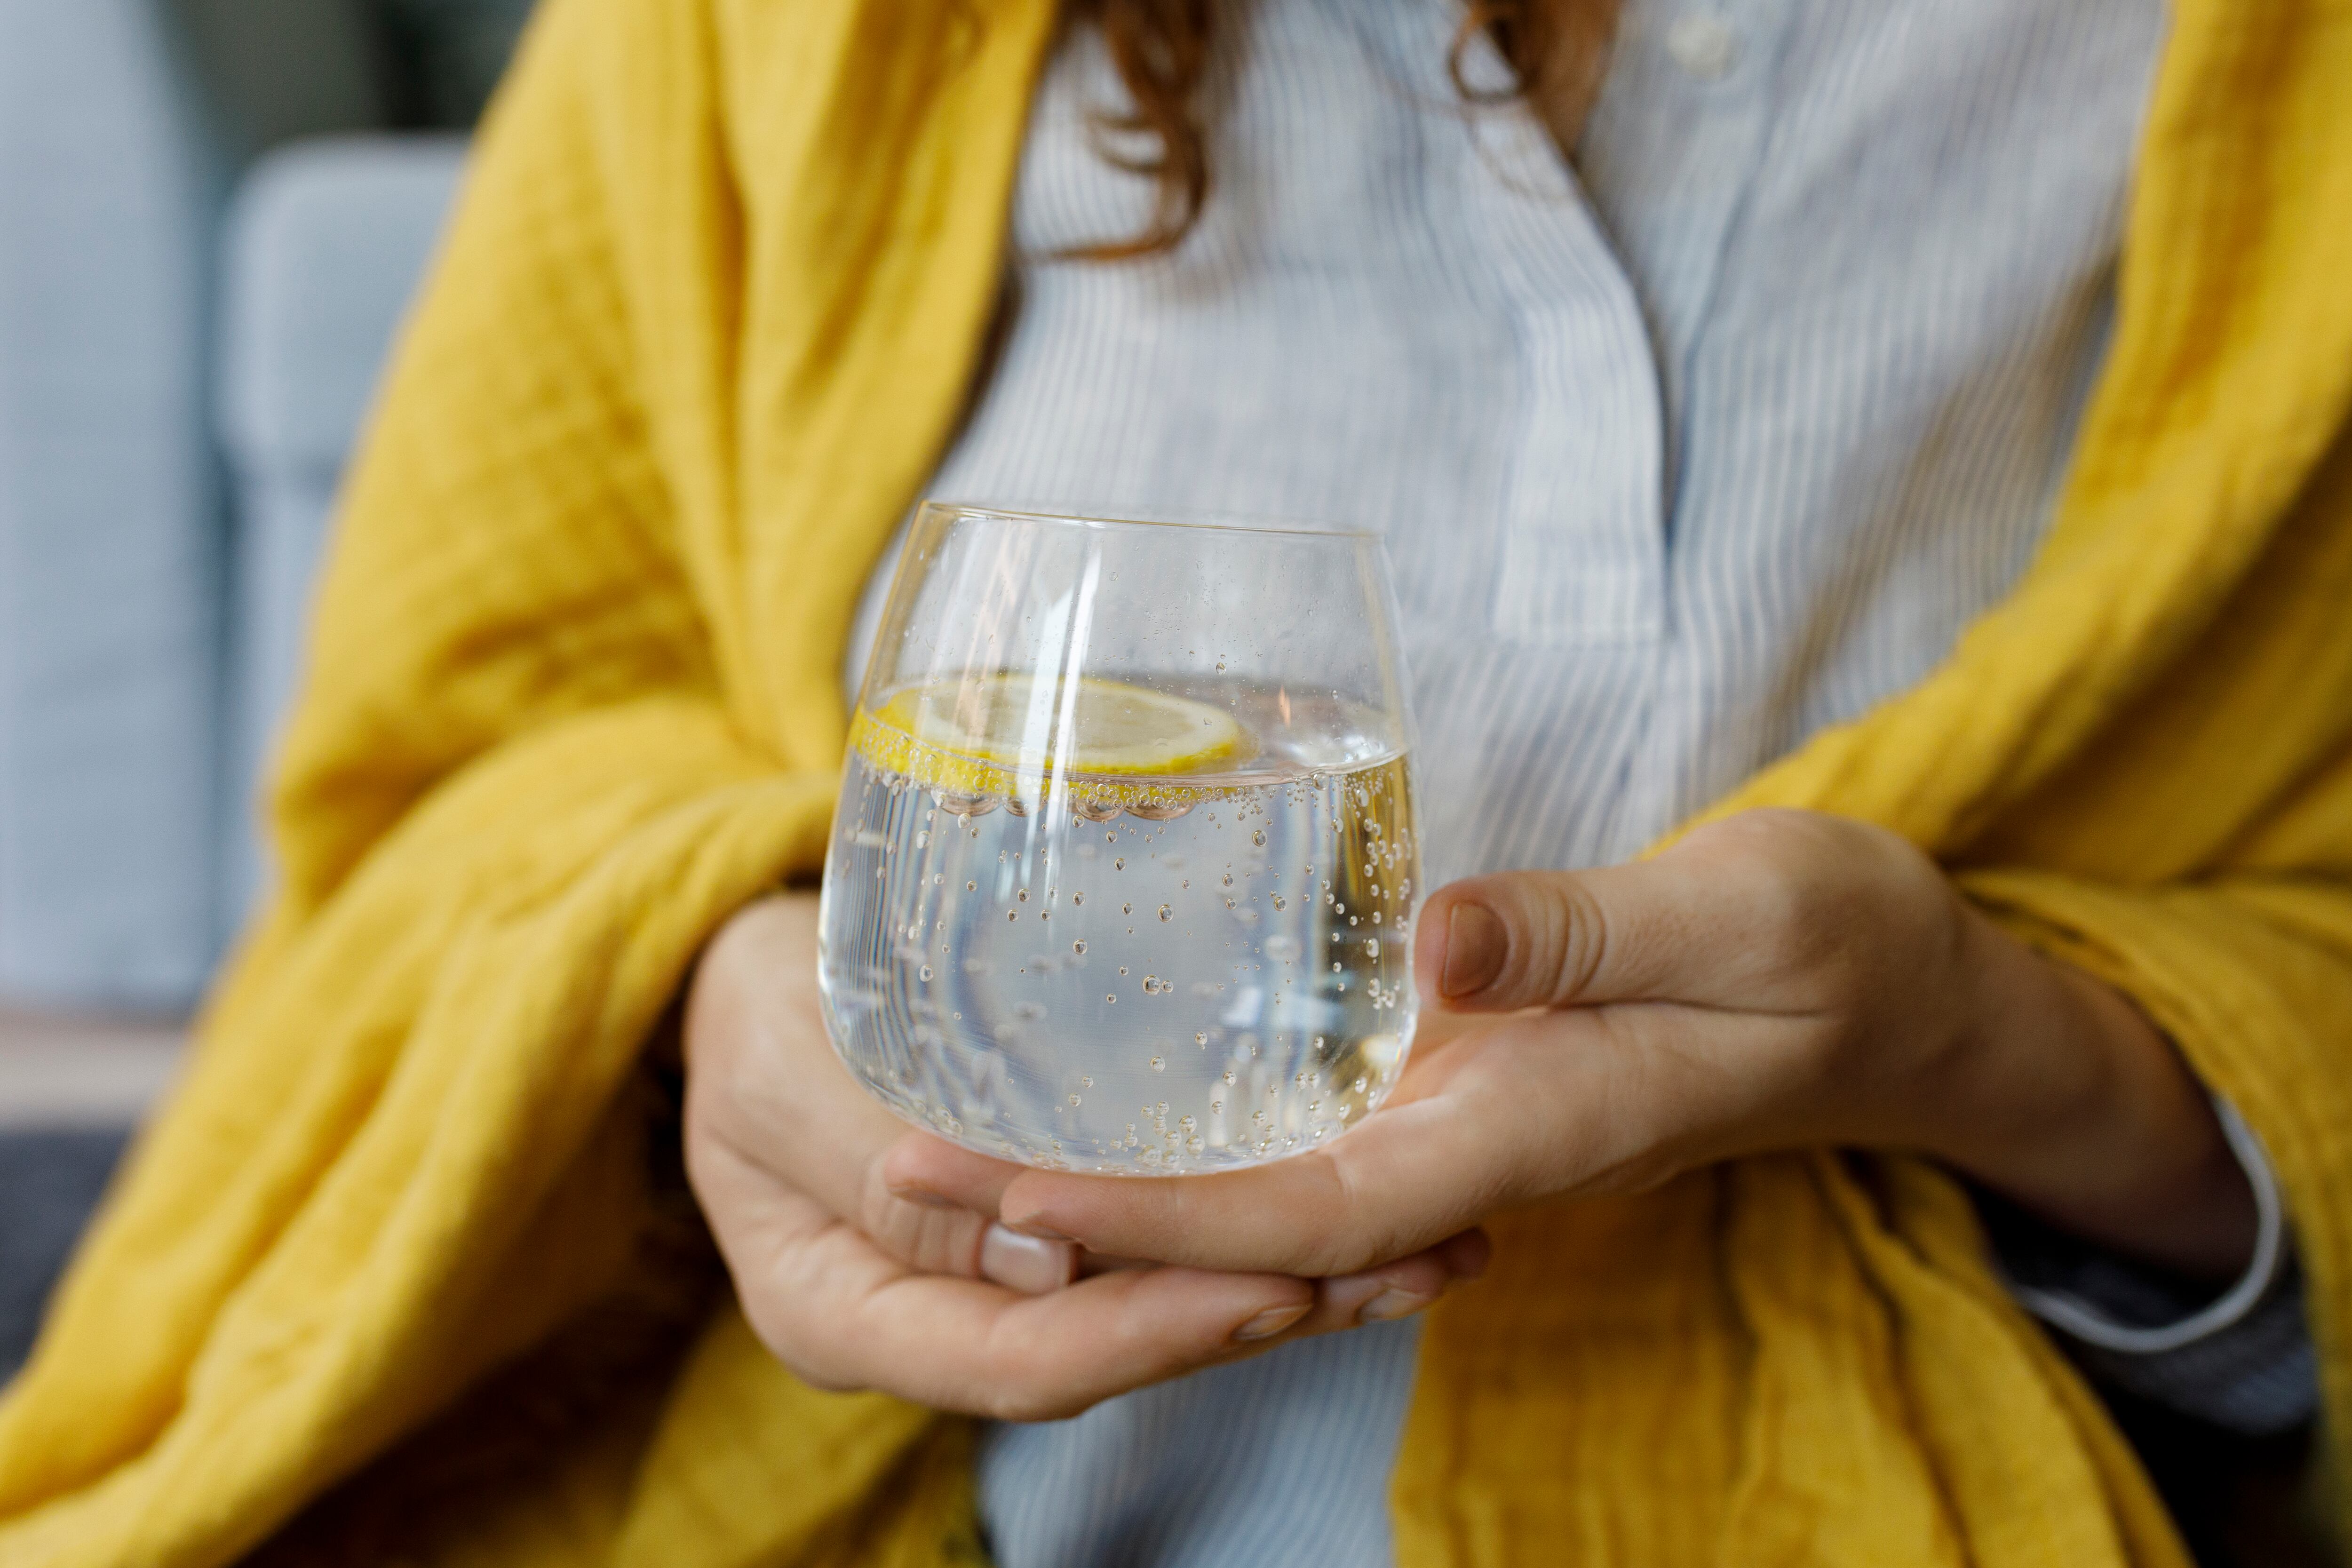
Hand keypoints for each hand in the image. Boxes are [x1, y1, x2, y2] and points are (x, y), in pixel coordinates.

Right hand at [682, 893, 1486, 1420]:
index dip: (1155, 1333)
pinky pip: (1153, 1240)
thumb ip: (887, 1174)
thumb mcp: (785, 1081)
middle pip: (1115, 1346)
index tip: (1275, 1290)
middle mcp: (935, 1320)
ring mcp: (988, 1278)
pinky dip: (1251, 1225)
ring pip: (1152, 1301)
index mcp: (851, 1316)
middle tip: (1409, 1272)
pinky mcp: (1038, 1218)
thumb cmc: (743, 1010)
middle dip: (1261, 1315)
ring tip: (1437, 1254)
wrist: (732, 974)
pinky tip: (1359, 1209)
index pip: (1027, 1362)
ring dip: (1293, 1282)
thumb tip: (1048, 1262)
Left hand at [888, 809, 2257, 1288]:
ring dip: (1103, 1181)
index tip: (998, 1198)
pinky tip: (1095, 1101)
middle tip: (888, 1169)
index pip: (1296, 1208)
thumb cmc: (1833, 949)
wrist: (1889, 996)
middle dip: (1072, 1213)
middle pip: (1239, 1221)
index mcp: (1518, 1131)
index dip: (1144, 1217)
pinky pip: (1297, 1131)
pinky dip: (1186, 1135)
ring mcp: (1451, 1121)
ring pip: (1250, 1187)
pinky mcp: (1453, 1075)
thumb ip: (1599, 933)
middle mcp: (1461, 1147)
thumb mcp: (1749, 917)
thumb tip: (1439, 949)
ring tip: (939, 1149)